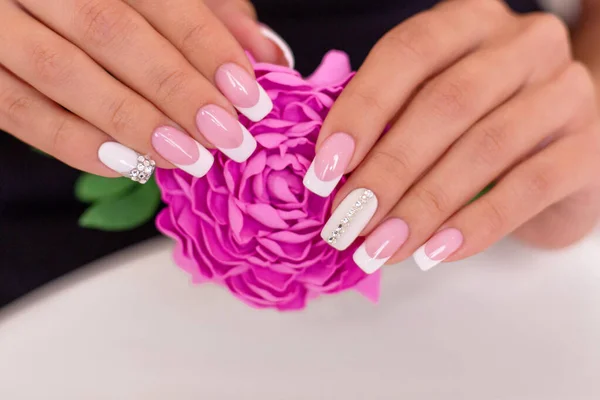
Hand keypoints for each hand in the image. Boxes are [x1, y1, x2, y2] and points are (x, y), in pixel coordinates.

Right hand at [0, 0, 290, 181]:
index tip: (249, 98)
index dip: (206, 47)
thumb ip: (213, 14)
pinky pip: (16, 108)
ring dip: (131, 121)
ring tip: (188, 158)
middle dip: (176, 90)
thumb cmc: (103, 0)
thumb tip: (269, 55)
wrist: (21, 2)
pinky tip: (126, 165)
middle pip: (109, 30)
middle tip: (227, 137)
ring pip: (60, 69)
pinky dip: (72, 143)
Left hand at [304, 0, 599, 271]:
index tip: (324, 170)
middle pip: (446, 103)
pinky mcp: (590, 146)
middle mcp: (522, 44)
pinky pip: (531, 186)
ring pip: (486, 147)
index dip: (362, 111)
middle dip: (388, 169)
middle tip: (349, 219)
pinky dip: (478, 223)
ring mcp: (564, 90)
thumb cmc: (473, 126)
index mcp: (468, 22)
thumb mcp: (426, 110)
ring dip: (424, 204)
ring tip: (383, 245)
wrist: (552, 153)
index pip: (408, 53)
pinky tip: (437, 251)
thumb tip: (327, 176)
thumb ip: (385, 125)